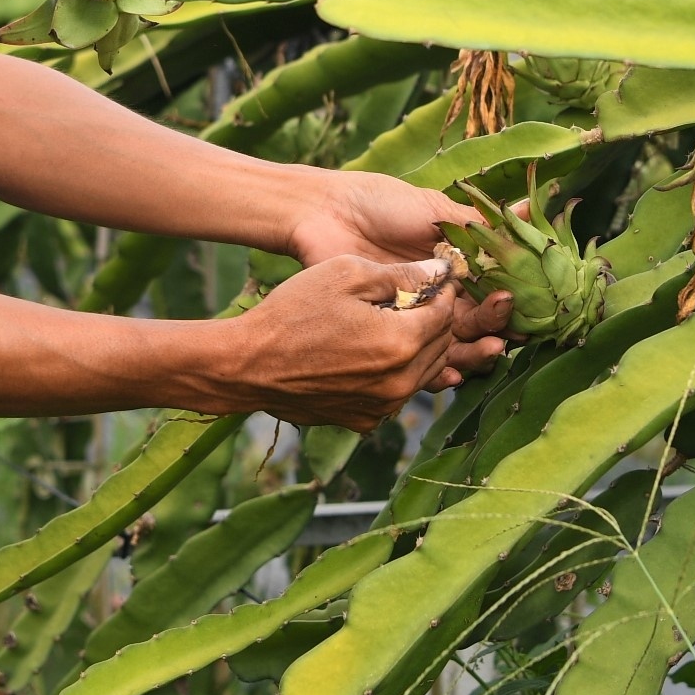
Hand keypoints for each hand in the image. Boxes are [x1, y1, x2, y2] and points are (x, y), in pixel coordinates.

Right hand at [207, 255, 509, 428]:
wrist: (248, 365)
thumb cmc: (293, 312)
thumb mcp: (346, 274)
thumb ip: (401, 274)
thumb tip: (441, 273)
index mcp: (400, 343)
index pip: (446, 313)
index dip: (443, 291)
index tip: (433, 277)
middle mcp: (400, 383)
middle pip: (441, 346)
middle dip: (436, 319)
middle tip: (419, 298)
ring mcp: (383, 407)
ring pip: (424, 372)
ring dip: (420, 347)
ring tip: (398, 323)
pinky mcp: (365, 420)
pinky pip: (398, 392)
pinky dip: (397, 372)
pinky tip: (374, 353)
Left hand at [285, 170, 512, 373]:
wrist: (328, 213)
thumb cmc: (382, 203)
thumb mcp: (436, 210)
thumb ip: (478, 224)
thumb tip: (524, 213)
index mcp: (456, 265)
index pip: (493, 290)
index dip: (512, 301)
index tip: (532, 307)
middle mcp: (441, 295)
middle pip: (478, 323)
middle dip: (497, 329)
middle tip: (510, 331)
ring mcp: (415, 315)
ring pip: (453, 345)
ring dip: (475, 354)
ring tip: (490, 352)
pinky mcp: (389, 332)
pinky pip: (416, 359)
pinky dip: (435, 371)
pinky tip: (451, 374)